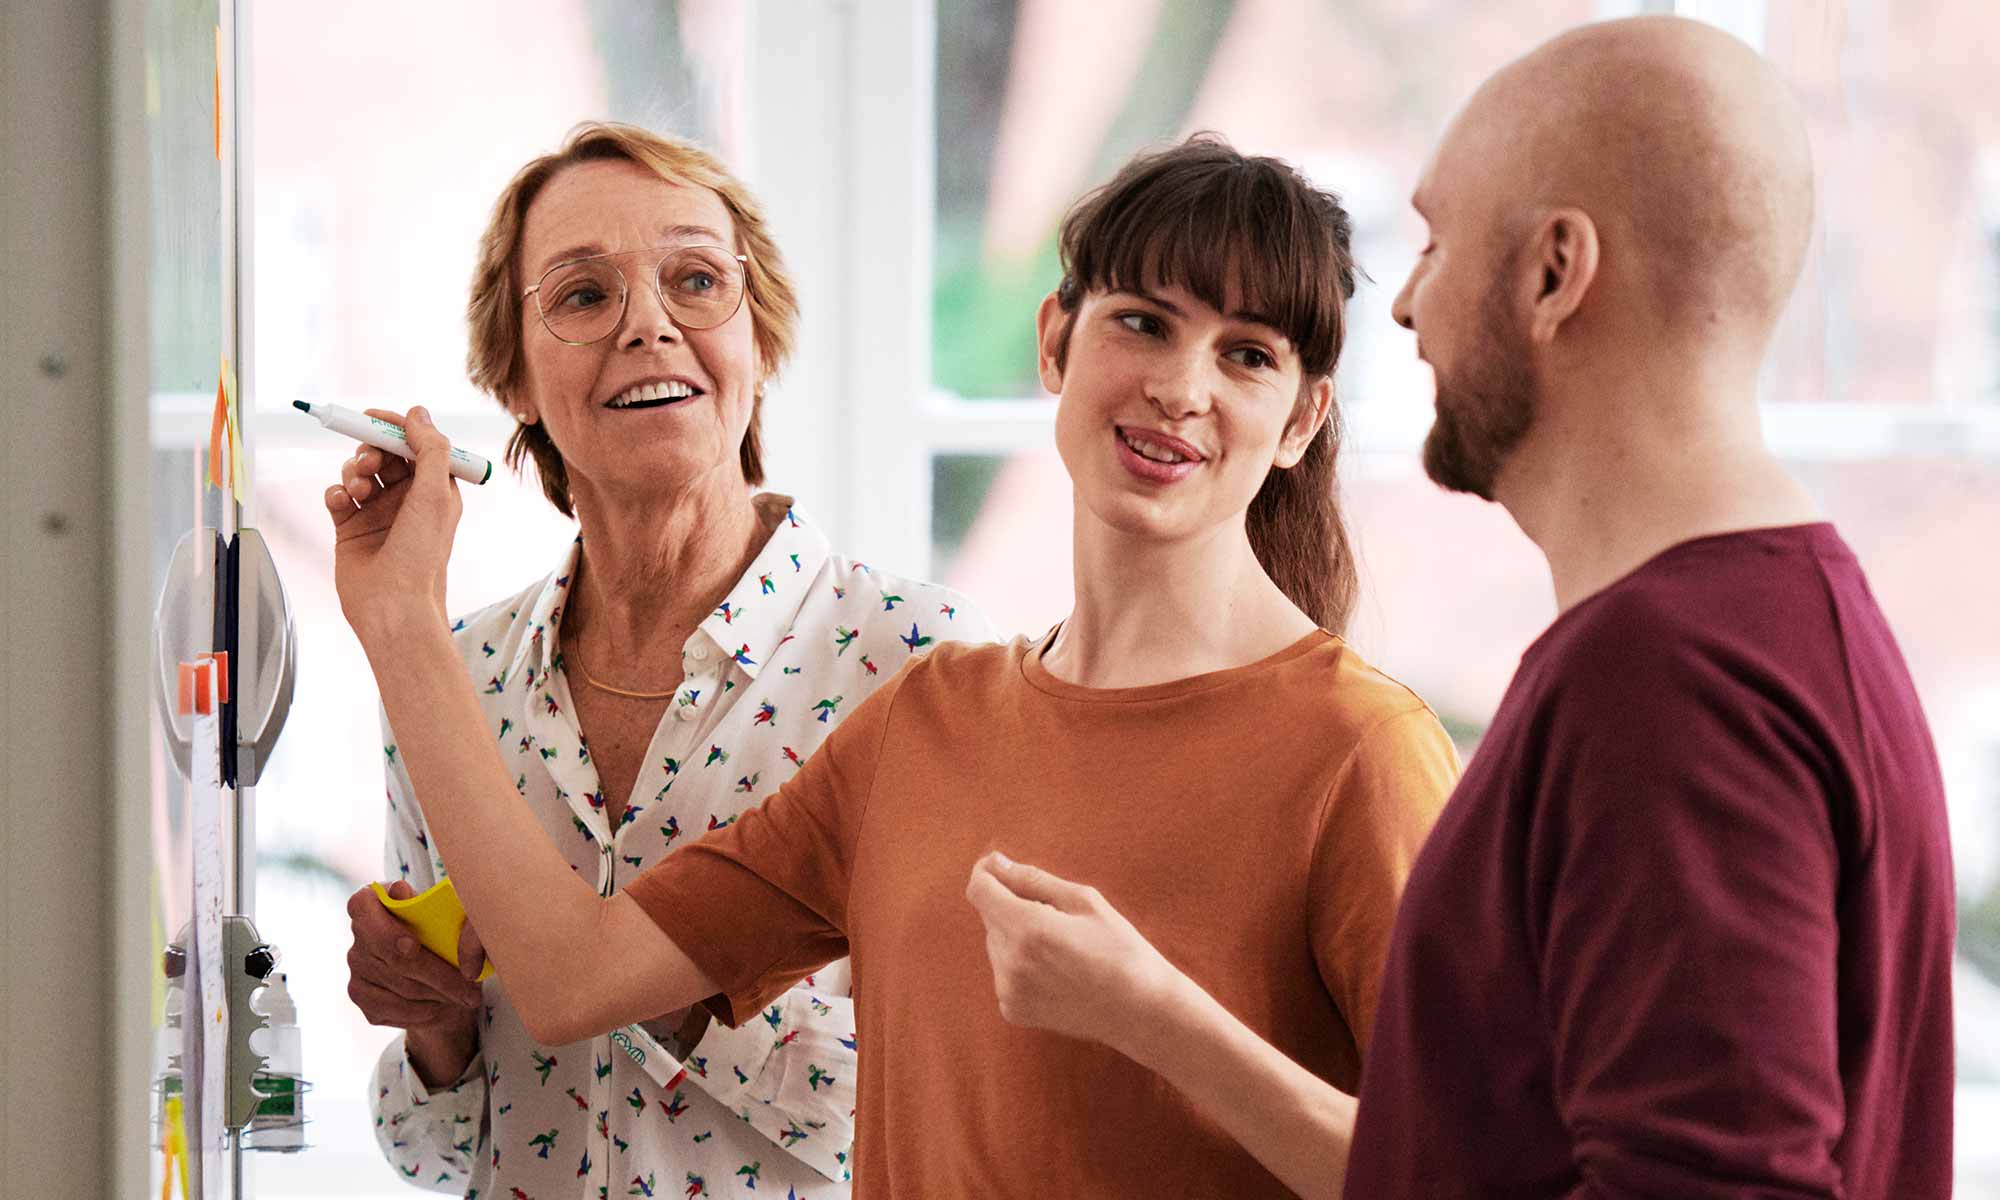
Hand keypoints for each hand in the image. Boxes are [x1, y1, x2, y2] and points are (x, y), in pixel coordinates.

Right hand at [321, 407, 461, 649]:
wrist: (393, 605)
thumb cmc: (421, 554)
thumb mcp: (435, 494)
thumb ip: (430, 449)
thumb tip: (418, 412)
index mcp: (435, 490)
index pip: (415, 445)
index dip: (395, 427)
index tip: (374, 417)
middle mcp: (407, 500)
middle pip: (384, 454)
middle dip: (371, 449)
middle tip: (369, 461)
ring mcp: (377, 514)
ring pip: (358, 472)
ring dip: (353, 471)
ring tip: (358, 489)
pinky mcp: (350, 529)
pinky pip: (337, 496)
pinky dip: (336, 492)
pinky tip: (341, 502)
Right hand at [346, 881, 486, 1083]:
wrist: (432, 965)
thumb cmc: (437, 931)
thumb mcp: (440, 912)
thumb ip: (424, 901)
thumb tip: (399, 891)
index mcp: (369, 904)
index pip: (362, 908)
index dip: (386, 929)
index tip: (414, 946)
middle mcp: (358, 936)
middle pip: (395, 959)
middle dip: (438, 975)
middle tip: (470, 987)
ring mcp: (357, 968)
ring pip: (402, 988)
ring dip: (439, 994)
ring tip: (466, 996)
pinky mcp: (361, 996)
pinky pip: (395, 1008)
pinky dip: (425, 1010)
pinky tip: (444, 1005)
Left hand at [964, 851, 1177, 1055]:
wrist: (1141, 1010)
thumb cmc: (1120, 948)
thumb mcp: (1084, 901)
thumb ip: (1033, 879)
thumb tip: (995, 863)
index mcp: (1028, 929)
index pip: (980, 890)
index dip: (986, 873)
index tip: (999, 867)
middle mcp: (1010, 963)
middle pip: (990, 916)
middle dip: (1012, 906)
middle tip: (1057, 917)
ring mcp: (1009, 991)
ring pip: (996, 943)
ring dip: (1016, 935)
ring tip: (1061, 947)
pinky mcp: (1013, 1010)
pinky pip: (1003, 971)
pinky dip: (1020, 963)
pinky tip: (1055, 970)